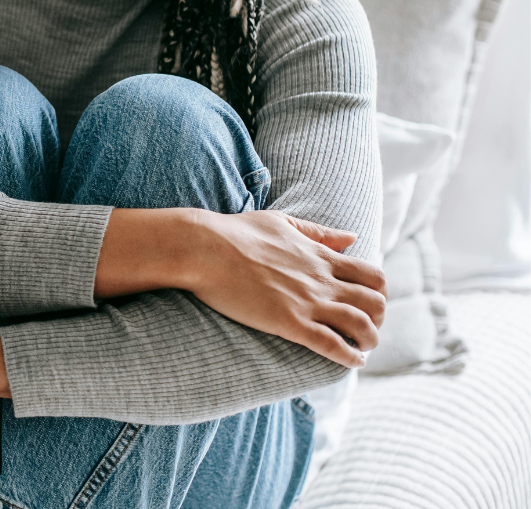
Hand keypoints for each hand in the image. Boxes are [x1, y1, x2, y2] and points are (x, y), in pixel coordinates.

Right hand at [184, 209, 386, 367]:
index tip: (368, 303)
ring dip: (369, 341)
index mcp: (321, 256)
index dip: (379, 293)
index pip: (373, 276)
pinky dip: (349, 357)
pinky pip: (333, 345)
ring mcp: (308, 302)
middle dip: (379, 319)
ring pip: (362, 327)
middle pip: (376, 303)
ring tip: (362, 348)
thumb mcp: (282, 223)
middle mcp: (322, 279)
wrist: (204, 248)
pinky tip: (352, 361)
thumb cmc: (235, 232)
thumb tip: (352, 237)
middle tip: (366, 328)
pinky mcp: (289, 322)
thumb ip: (319, 232)